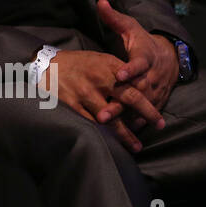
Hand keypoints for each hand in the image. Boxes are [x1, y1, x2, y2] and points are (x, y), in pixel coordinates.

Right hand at [41, 49, 163, 153]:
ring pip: (111, 118)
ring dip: (125, 134)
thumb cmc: (78, 64)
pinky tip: (110, 143)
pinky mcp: (71, 104)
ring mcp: (84, 92)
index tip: (159, 118)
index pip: (135, 84)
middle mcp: (99, 78)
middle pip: (129, 98)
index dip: (149, 102)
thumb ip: (119, 72)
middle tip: (158, 126)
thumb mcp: (100, 60)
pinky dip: (102, 135)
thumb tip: (142, 88)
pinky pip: (90, 124)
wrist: (46, 64)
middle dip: (146, 114)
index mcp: (108, 65)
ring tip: (135, 146)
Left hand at [96, 0, 179, 129]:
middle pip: (136, 91)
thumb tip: (100, 2)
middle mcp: (152, 75)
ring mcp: (155, 90)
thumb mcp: (131, 27)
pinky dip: (136, 124)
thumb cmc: (142, 41)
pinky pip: (147, 115)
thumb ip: (114, 18)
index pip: (138, 62)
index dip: (130, 68)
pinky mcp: (157, 101)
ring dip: (126, 118)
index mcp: (145, 55)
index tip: (120, 74)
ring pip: (141, 107)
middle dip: (120, 103)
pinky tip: (122, 135)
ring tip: (108, 127)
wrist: (169, 56)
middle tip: (103, 114)